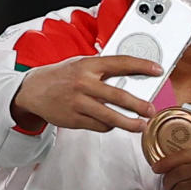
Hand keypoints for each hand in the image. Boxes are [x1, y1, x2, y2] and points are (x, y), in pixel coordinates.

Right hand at [10, 55, 161, 133]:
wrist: (33, 90)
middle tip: (151, 110)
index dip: (141, 66)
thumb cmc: (62, 76)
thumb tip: (132, 76)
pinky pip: (98, 125)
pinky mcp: (74, 119)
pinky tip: (112, 123)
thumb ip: (103, 70)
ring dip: (128, 123)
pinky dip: (108, 125)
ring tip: (141, 126)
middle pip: (118, 96)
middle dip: (138, 105)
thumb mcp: (81, 64)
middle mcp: (84, 83)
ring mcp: (78, 103)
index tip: (157, 70)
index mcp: (88, 65)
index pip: (120, 63)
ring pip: (109, 116)